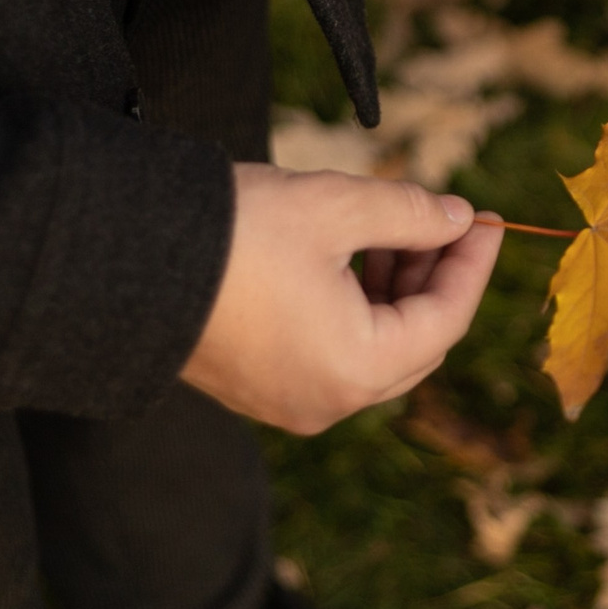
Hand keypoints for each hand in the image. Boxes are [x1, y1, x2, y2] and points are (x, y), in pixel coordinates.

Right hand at [181, 165, 503, 434]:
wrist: (121, 256)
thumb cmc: (235, 233)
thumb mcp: (338, 207)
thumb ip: (411, 214)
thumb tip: (457, 219)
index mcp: (357, 368)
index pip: (447, 319)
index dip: (472, 263)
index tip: (485, 217)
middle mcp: (327, 401)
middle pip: (416, 344)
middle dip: (436, 278)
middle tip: (445, 220)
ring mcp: (288, 401)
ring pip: (373, 349)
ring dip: (394, 290)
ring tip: (393, 227)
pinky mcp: (258, 387)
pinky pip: (331, 353)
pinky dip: (355, 308)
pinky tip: (351, 255)